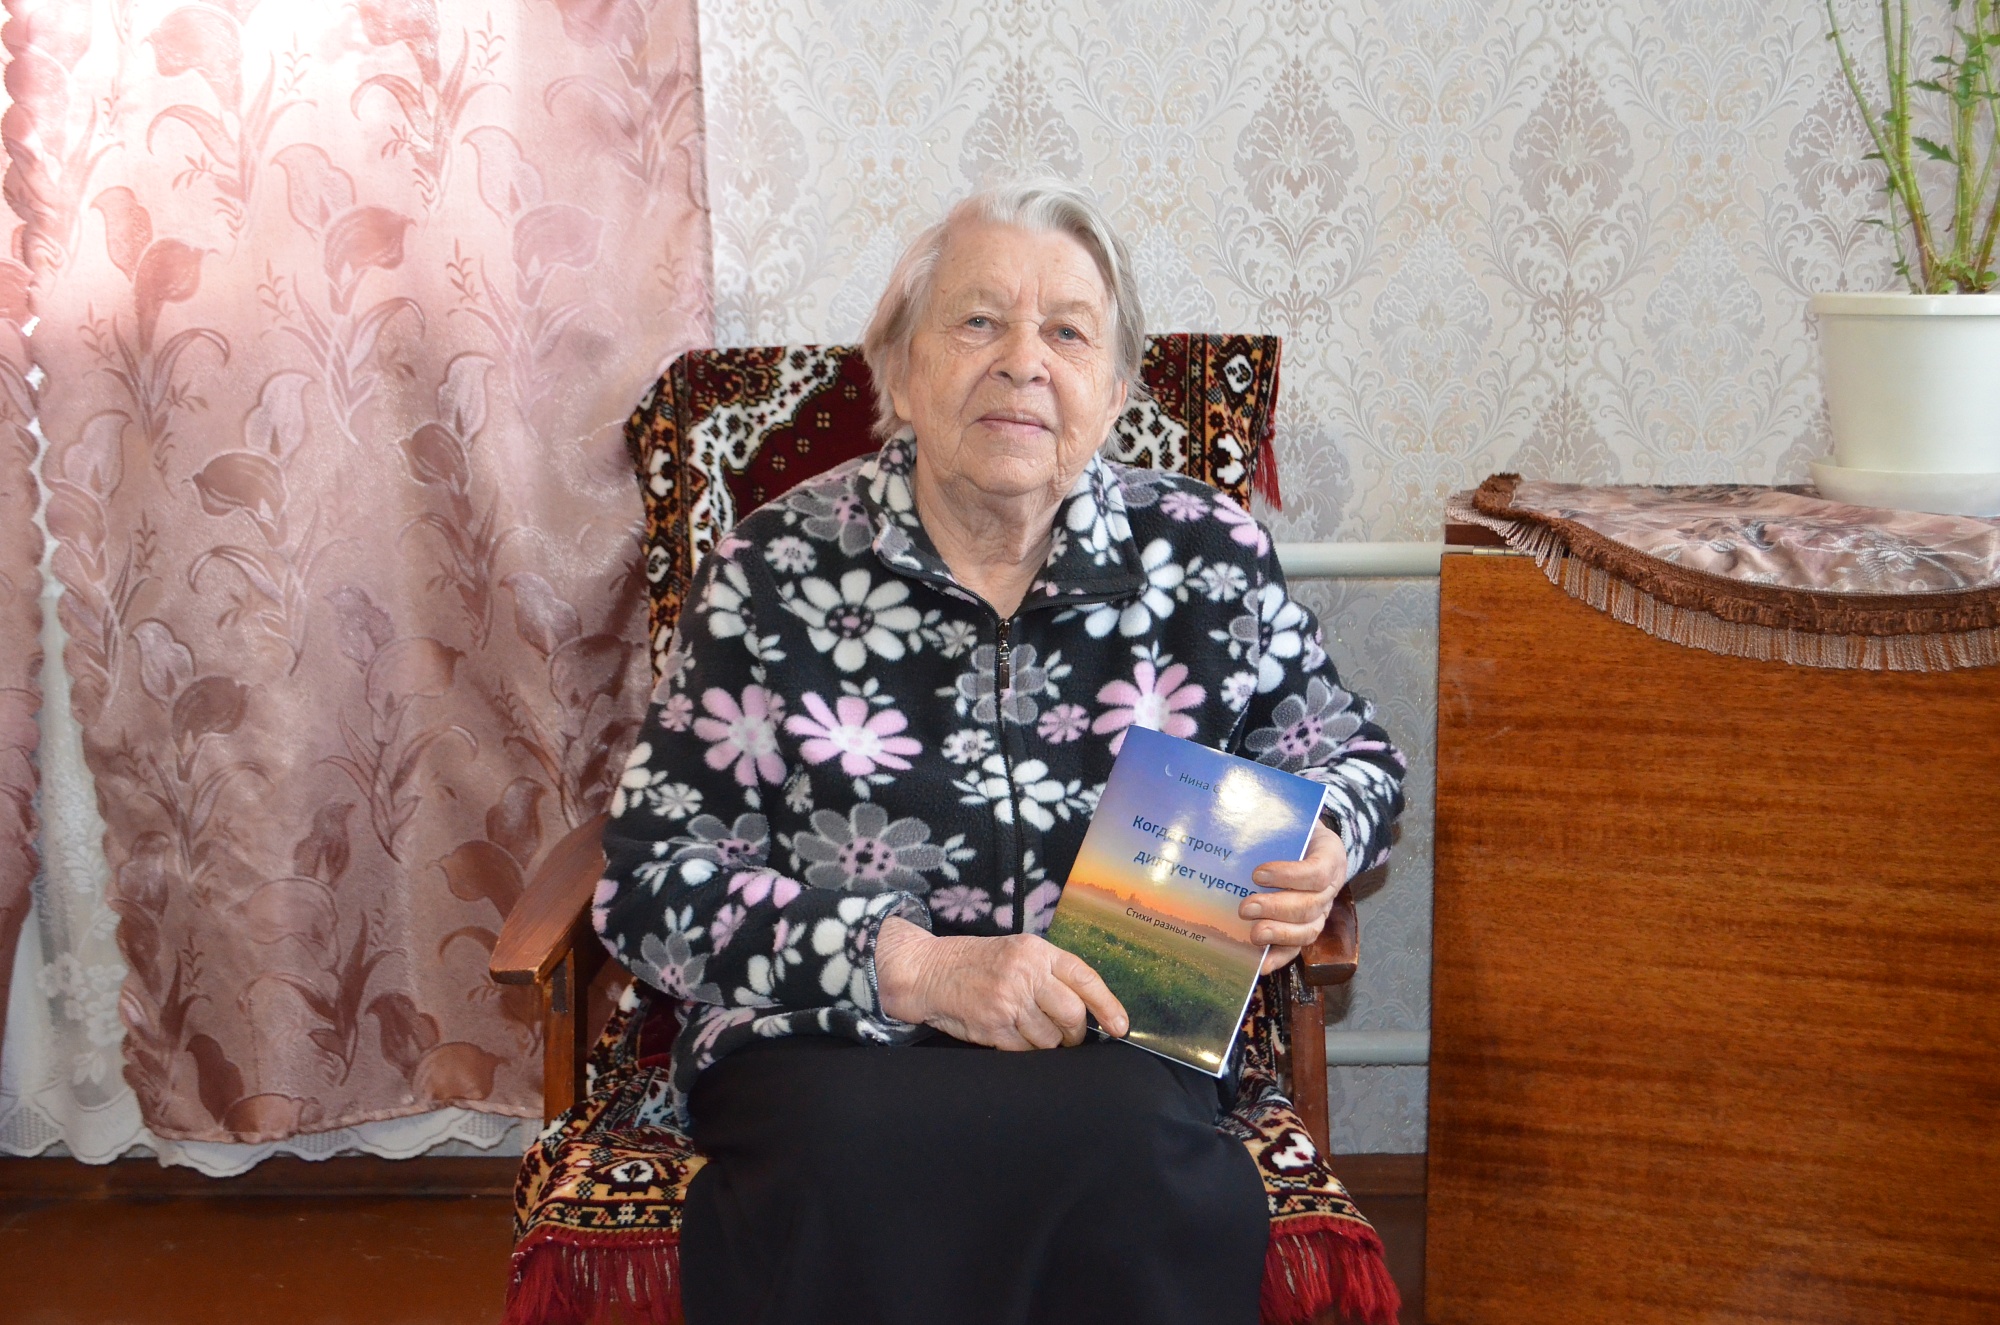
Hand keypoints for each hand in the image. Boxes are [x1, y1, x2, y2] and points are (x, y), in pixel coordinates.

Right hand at [875, 917, 1128, 1048]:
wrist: (928, 970)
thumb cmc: (977, 963)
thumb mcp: (1017, 952)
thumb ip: (1050, 973)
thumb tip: (1087, 1008)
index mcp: (1037, 951)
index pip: (1085, 978)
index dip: (1108, 1006)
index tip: (1120, 1027)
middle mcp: (1026, 973)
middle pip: (1073, 1015)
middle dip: (1075, 1033)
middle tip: (1067, 1036)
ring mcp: (1008, 1000)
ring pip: (1050, 1039)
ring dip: (1047, 1043)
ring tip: (1030, 1030)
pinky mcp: (993, 1025)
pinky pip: (1025, 1049)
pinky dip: (1025, 1049)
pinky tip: (1011, 1034)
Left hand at [1242, 820, 1347, 975]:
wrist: (1310, 840)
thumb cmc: (1296, 829)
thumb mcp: (1292, 815)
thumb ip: (1273, 814)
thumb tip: (1236, 809)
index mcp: (1329, 856)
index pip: (1317, 871)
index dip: (1289, 876)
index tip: (1258, 873)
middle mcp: (1330, 887)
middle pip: (1310, 905)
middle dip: (1276, 909)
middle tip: (1245, 907)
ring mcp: (1320, 910)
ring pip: (1307, 930)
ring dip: (1279, 934)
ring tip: (1253, 935)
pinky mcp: (1306, 927)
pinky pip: (1297, 948)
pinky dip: (1280, 958)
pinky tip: (1260, 964)